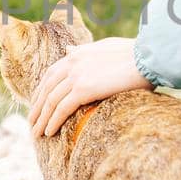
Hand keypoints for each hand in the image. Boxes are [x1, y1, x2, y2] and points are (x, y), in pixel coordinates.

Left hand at [27, 37, 152, 136]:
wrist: (148, 57)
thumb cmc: (134, 54)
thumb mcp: (104, 47)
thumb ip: (84, 50)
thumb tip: (68, 49)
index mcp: (76, 54)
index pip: (51, 74)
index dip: (42, 91)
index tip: (38, 105)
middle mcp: (72, 62)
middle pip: (46, 88)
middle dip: (37, 107)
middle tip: (32, 122)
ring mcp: (76, 75)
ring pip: (51, 100)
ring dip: (41, 118)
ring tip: (37, 133)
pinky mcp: (83, 88)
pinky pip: (61, 108)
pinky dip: (53, 121)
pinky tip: (49, 132)